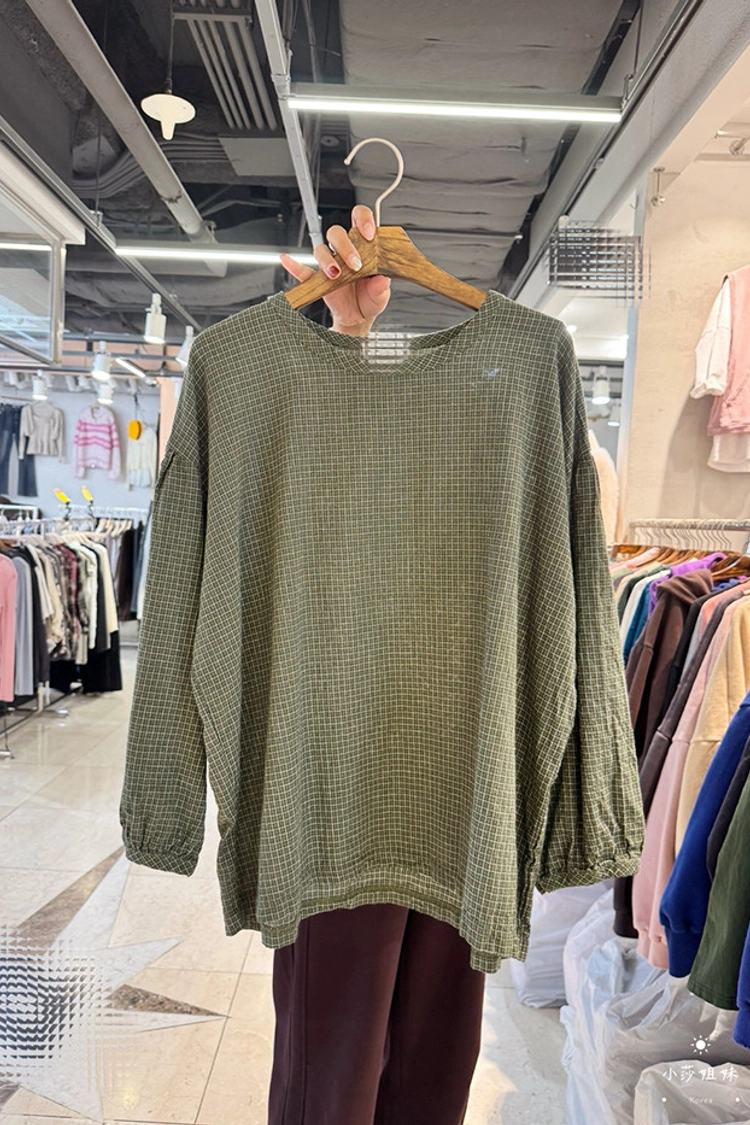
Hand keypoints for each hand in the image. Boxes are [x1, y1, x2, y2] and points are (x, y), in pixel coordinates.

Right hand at [280, 204, 390, 336]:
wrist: (358, 317)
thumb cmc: (371, 298)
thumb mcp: (381, 295)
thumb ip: (382, 287)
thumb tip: (382, 280)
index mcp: (363, 246)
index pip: (360, 220)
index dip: (363, 220)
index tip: (368, 234)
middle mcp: (344, 250)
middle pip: (337, 233)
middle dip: (345, 246)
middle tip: (355, 264)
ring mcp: (330, 263)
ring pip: (321, 249)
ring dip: (327, 259)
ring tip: (336, 274)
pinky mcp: (318, 279)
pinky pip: (302, 269)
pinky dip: (293, 265)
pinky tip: (287, 260)